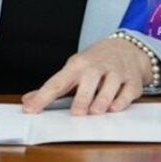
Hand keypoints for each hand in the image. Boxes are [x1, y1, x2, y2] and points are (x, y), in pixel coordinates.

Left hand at [21, 35, 153, 115]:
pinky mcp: (132, 81)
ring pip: (111, 86)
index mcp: (78, 65)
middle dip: (84, 97)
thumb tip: (28, 102)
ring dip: (103, 100)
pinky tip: (114, 108)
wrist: (127, 48)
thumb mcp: (73, 70)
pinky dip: (121, 102)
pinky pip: (127, 92)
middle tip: (77, 113)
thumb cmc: (95, 64)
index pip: (58, 82)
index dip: (44, 96)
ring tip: (96, 112)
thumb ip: (52, 88)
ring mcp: (117, 72)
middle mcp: (98, 66)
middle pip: (90, 79)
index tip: (31, 110)